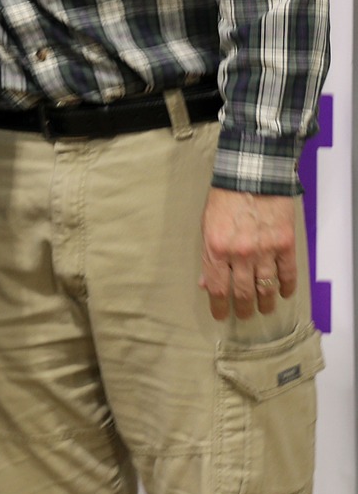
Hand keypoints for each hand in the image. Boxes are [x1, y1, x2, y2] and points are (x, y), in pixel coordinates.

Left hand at [201, 189, 298, 319]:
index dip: (219, 306)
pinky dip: (286, 287)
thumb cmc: (224, 199)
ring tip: (264, 309)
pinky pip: (288, 273)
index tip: (221, 315)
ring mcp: (264, 251)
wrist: (252, 177)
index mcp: (216, 249)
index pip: (217, 287)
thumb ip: (208, 256)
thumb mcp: (206, 226)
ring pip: (266, 287)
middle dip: (243, 308)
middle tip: (245, 315)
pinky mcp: (285, 245)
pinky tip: (283, 294)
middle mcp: (240, 254)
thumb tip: (205, 283)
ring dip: (265, 302)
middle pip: (242, 292)